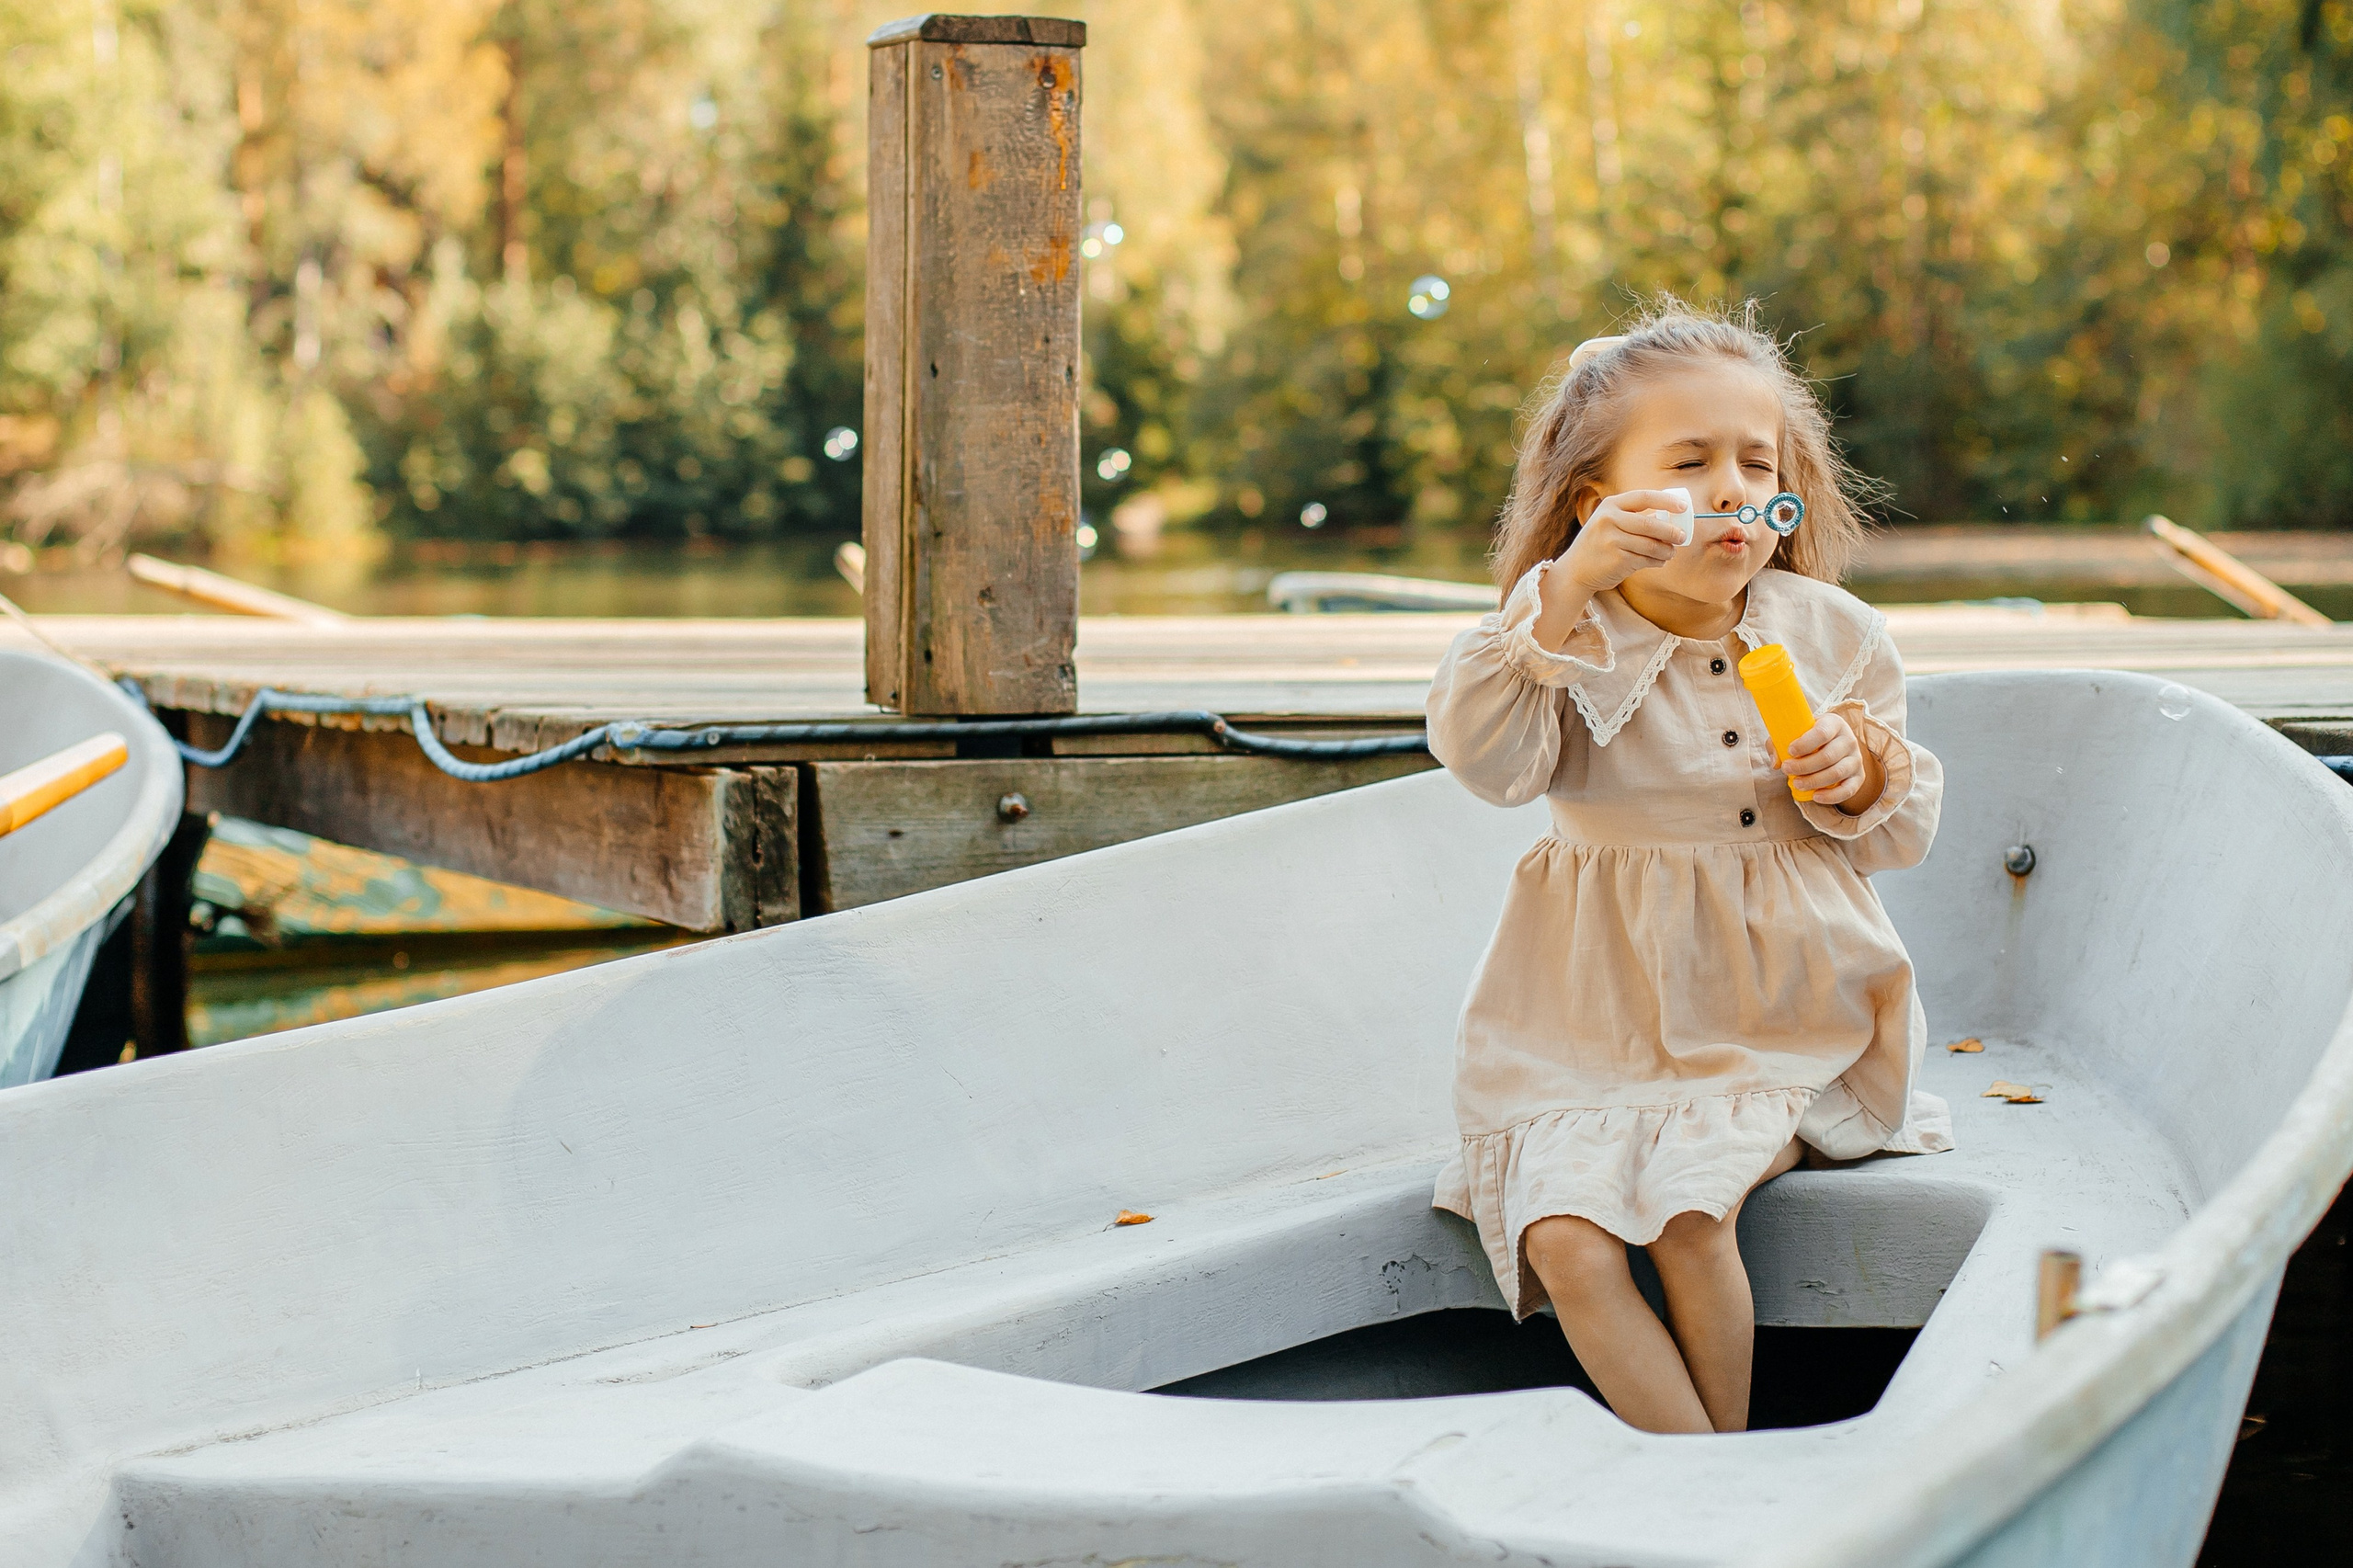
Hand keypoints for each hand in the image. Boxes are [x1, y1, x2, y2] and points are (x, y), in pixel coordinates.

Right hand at [1558, 490, 1690, 594]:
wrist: (1575, 570)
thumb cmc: (1599, 544)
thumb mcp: (1610, 523)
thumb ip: (1635, 519)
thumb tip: (1671, 520)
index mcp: (1610, 505)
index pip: (1644, 497)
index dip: (1667, 501)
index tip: (1683, 507)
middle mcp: (1609, 520)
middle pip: (1650, 523)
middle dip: (1671, 531)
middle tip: (1683, 536)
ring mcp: (1611, 540)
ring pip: (1651, 545)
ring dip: (1666, 550)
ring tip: (1671, 552)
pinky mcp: (1616, 559)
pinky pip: (1645, 559)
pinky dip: (1657, 561)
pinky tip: (1659, 561)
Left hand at [1783, 711, 1883, 811]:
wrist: (1835, 747)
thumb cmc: (1809, 739)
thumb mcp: (1795, 733)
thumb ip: (1779, 743)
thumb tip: (1776, 763)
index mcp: (1834, 724)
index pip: (1822, 733)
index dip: (1805, 743)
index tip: (1790, 751)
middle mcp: (1849, 740)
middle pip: (1828, 756)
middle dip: (1804, 766)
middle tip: (1787, 769)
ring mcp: (1856, 759)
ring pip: (1837, 773)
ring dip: (1814, 781)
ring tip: (1796, 784)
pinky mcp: (1858, 777)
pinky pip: (1848, 789)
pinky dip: (1832, 796)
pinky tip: (1816, 796)